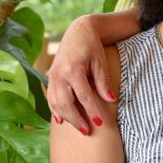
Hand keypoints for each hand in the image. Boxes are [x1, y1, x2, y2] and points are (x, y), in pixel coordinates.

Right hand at [47, 16, 114, 134]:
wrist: (78, 31)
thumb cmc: (91, 46)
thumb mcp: (100, 62)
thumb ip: (103, 81)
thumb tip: (111, 100)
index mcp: (73, 69)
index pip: (84, 96)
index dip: (92, 110)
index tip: (100, 123)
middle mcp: (60, 74)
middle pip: (66, 103)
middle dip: (77, 119)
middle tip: (87, 131)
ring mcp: (52, 76)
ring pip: (56, 103)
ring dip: (66, 117)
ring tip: (78, 128)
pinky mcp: (50, 77)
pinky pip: (50, 97)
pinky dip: (54, 109)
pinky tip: (60, 120)